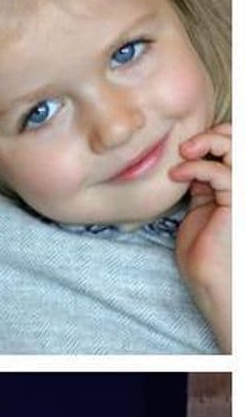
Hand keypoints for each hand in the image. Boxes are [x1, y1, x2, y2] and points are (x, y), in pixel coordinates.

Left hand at [172, 124, 230, 351]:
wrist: (210, 282)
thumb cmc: (204, 253)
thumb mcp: (200, 210)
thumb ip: (202, 186)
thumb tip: (190, 164)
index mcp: (238, 189)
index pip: (235, 150)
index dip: (215, 139)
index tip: (185, 147)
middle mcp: (243, 189)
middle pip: (241, 143)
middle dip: (215, 135)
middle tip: (185, 146)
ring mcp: (243, 194)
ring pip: (238, 149)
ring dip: (209, 142)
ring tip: (183, 152)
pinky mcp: (239, 202)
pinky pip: (223, 173)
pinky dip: (196, 167)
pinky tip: (178, 175)